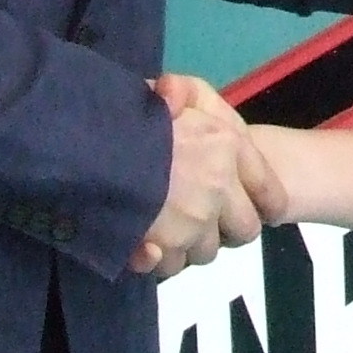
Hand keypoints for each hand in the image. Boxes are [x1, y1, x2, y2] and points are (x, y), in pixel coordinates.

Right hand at [128, 74, 280, 275]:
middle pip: (244, 231)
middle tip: (201, 217)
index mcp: (230, 146)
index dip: (264, 204)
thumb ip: (187, 93)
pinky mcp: (162, 246)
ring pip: (204, 251)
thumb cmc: (135, 112)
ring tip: (165, 224)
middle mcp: (218, 188)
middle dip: (226, 230)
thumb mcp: (173, 87)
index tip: (256, 208)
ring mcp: (192, 221)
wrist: (81, 141)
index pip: (271, 194)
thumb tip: (188, 115)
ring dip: (189, 244)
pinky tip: (144, 245)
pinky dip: (156, 259)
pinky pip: (170, 264)